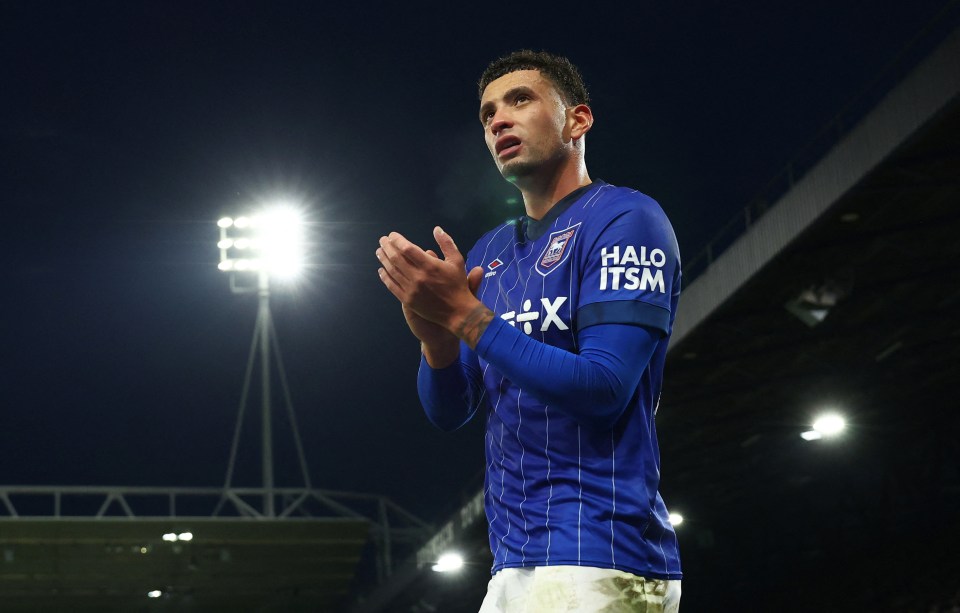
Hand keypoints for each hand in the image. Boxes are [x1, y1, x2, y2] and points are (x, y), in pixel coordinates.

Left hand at [377, 227, 486, 352]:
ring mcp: (411, 290)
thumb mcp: (457, 261)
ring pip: (392, 271)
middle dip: (387, 247)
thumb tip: (437, 229)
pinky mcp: (408, 300)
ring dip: (384, 259)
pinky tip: (381, 270)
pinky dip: (385, 277)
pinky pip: (392, 286)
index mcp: (430, 265)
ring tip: (379, 252)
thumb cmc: (458, 285)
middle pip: (396, 258)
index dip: (398, 240)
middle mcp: (418, 277)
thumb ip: (446, 243)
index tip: (392, 235)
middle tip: (382, 240)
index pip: (407, 249)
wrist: (457, 312)